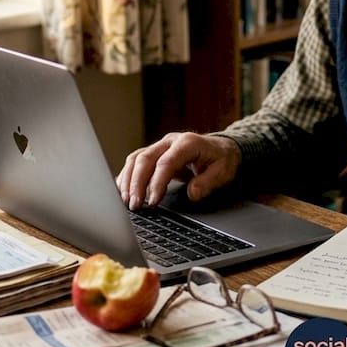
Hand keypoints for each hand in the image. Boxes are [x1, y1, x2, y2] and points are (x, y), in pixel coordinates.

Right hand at [116, 133, 241, 209]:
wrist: (220, 148)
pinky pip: (135, 162)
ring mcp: (160, 146)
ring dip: (128, 180)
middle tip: (135, 205)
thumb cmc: (221, 160)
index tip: (153, 201)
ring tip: (126, 201)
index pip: (166, 162)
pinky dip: (127, 176)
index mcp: (187, 143)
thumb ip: (208, 182)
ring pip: (136, 159)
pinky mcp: (154, 153)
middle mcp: (170, 141)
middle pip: (145, 159)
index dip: (157, 182)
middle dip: (136, 184)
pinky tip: (123, 191)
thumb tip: (192, 194)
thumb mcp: (223, 172)